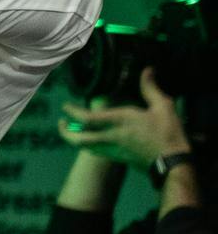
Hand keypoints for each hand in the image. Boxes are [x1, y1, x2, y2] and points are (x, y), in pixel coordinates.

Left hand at [58, 70, 189, 169]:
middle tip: (60, 123)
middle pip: (78, 139)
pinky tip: (90, 140)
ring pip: (85, 147)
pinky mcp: (118, 159)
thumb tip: (147, 70)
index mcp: (119, 122)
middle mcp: (111, 137)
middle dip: (65, 132)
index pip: (87, 118)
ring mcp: (113, 150)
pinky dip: (87, 146)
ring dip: (74, 139)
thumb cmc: (168, 134)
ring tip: (71, 130)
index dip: (73, 112)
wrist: (173, 164)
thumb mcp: (163, 107)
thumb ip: (150, 89)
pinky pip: (95, 152)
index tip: (65, 107)